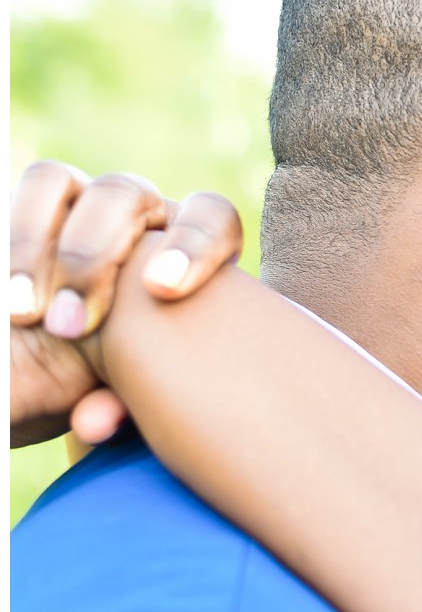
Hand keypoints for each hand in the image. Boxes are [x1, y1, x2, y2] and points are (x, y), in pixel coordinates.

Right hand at [10, 161, 243, 446]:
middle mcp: (140, 220)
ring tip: (26, 314)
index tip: (166, 292)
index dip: (196, 244)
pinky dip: (21, 235)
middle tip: (70, 326)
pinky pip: (34, 190)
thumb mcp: (120, 398)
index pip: (212, 218)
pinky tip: (12, 298)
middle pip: (130, 197)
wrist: (48, 370)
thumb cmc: (110, 387)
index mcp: (185, 255)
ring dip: (42, 243)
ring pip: (67, 186)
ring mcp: (85, 206)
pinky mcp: (35, 209)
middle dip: (96, 258)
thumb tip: (94, 425)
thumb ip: (117, 404)